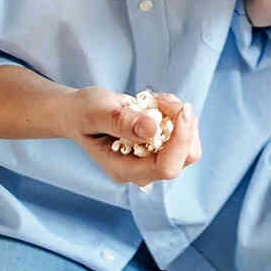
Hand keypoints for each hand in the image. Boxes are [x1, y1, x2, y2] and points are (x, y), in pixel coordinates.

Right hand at [68, 87, 202, 188]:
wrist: (80, 112)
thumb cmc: (83, 114)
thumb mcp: (96, 112)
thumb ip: (121, 122)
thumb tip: (153, 130)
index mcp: (124, 170)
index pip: (166, 168)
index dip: (180, 140)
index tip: (182, 110)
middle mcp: (142, 170)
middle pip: (185, 158)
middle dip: (182, 124)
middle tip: (161, 99)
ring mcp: (153, 159)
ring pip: (189, 144)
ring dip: (179, 116)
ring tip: (155, 100)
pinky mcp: (161, 147)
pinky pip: (184, 132)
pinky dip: (176, 112)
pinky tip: (155, 103)